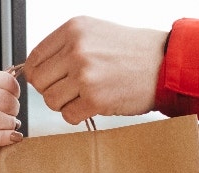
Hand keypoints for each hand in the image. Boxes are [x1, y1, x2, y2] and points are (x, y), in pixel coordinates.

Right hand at [0, 62, 22, 148]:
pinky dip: (1, 139)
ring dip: (10, 125)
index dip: (16, 91)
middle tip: (14, 114)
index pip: (3, 80)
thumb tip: (0, 84)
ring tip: (11, 126)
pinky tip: (9, 138)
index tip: (15, 97)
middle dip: (14, 110)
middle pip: (4, 101)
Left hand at [24, 17, 167, 125]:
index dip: (40, 75)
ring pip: (51, 101)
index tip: (51, 80)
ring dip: (65, 104)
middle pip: (39, 82)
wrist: (164, 64)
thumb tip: (37, 70)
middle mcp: (77, 49)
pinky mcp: (95, 99)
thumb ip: (64, 47)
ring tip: (85, 96)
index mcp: (73, 29)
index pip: (34, 59)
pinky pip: (68, 116)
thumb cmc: (131, 52)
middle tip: (71, 90)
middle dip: (52, 90)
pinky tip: (94, 104)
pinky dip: (78, 115)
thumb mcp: (94, 33)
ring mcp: (86, 74)